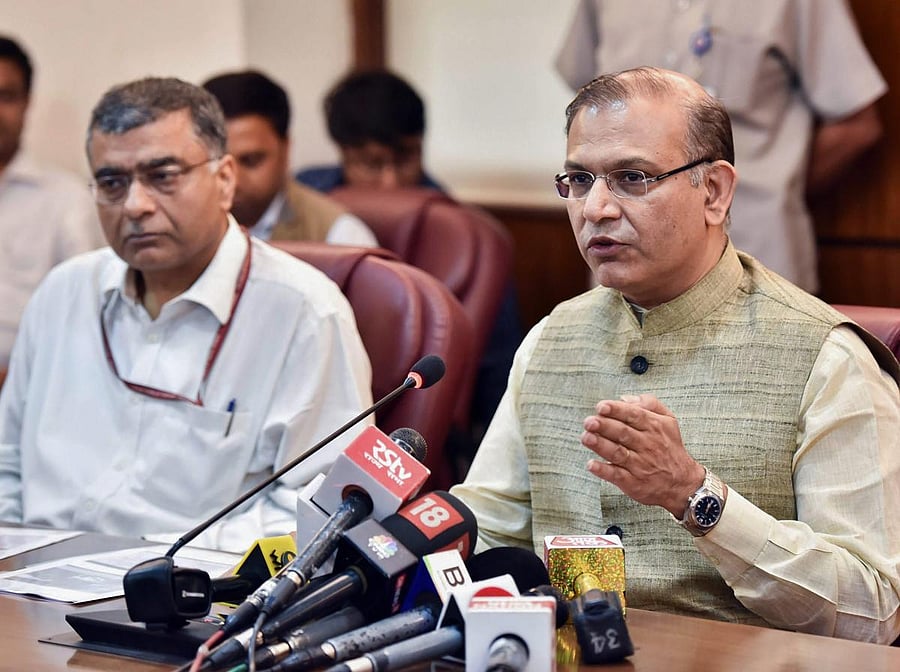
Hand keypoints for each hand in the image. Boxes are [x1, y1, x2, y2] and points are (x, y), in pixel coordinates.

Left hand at [581, 394, 704, 516]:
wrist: (683, 483)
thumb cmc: (670, 447)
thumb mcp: (668, 421)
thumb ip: (649, 404)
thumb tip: (624, 398)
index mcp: (654, 427)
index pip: (633, 415)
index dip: (616, 410)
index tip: (601, 406)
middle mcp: (647, 445)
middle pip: (623, 433)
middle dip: (604, 426)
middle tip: (589, 421)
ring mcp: (640, 465)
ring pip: (618, 453)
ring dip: (601, 445)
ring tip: (586, 438)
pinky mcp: (633, 482)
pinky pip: (617, 475)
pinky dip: (604, 470)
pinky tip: (592, 465)